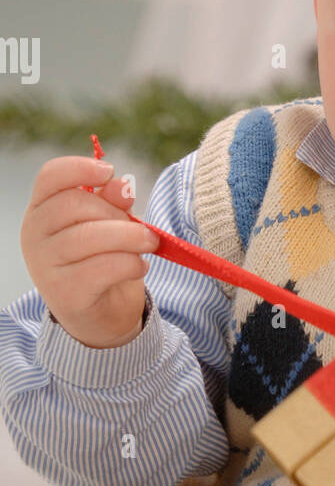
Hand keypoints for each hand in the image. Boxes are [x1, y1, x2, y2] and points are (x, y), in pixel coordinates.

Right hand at [20, 154, 159, 348]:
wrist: (101, 318)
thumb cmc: (102, 262)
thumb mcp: (109, 226)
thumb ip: (112, 203)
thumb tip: (121, 183)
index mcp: (42, 211)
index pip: (50, 177)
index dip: (80, 168)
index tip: (109, 171)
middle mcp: (34, 236)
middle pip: (74, 204)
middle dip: (117, 212)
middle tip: (142, 228)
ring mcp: (45, 266)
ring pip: (89, 236)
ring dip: (130, 237)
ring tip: (149, 243)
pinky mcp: (65, 294)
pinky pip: (102, 267)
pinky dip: (130, 263)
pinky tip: (139, 266)